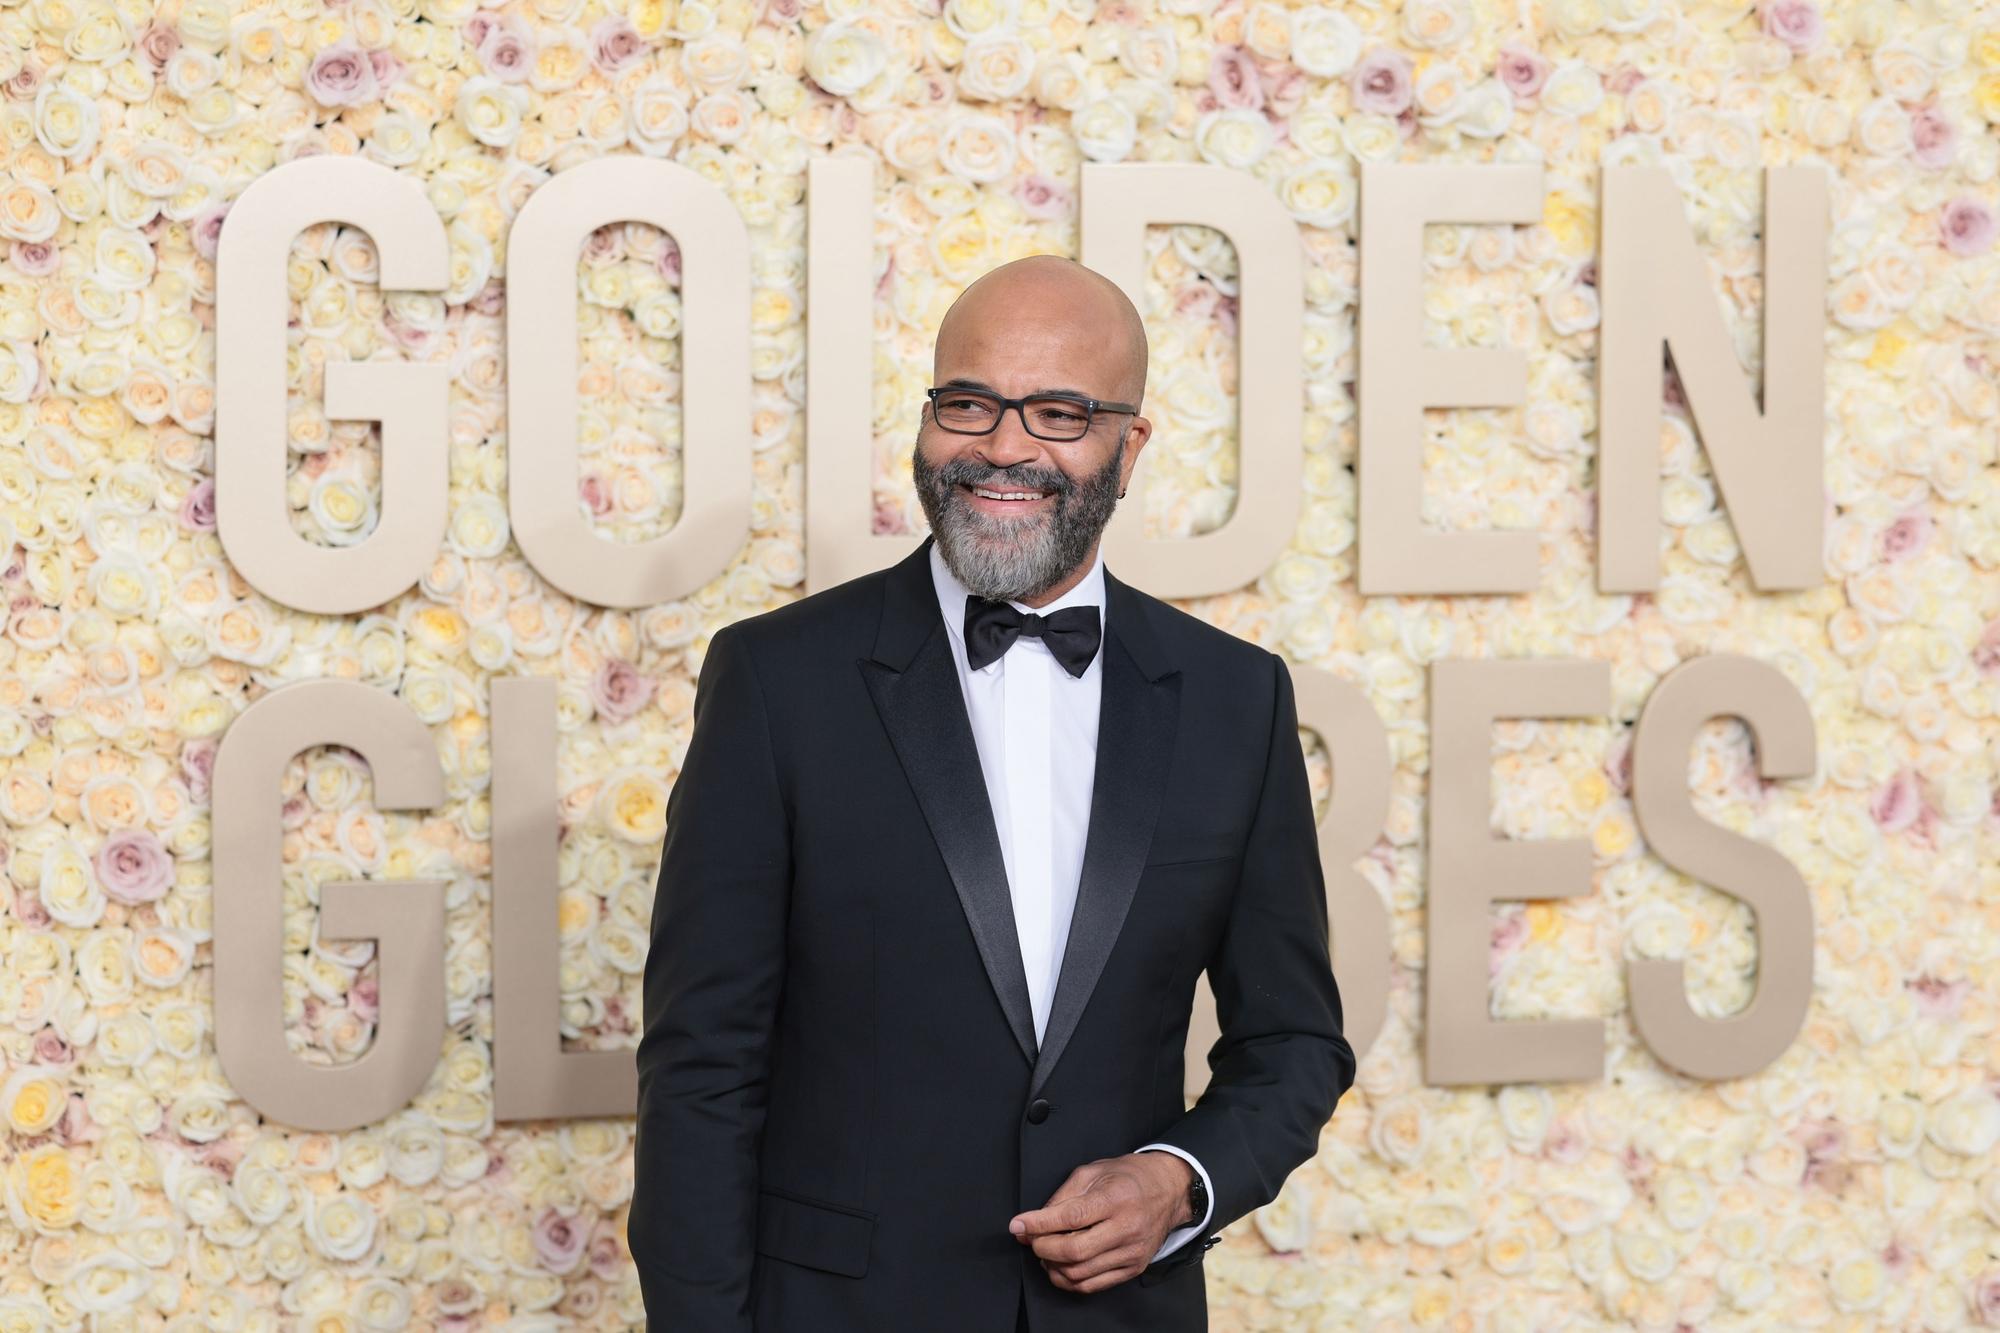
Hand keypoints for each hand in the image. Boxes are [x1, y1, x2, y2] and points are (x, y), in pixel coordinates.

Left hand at [1007, 1152, 1193, 1293]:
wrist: (1168, 1190)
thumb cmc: (1127, 1177)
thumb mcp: (1093, 1171)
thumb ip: (1062, 1196)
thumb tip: (1034, 1221)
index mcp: (1115, 1198)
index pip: (1071, 1218)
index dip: (1038, 1224)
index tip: (1018, 1225)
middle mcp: (1127, 1228)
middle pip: (1073, 1251)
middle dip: (1043, 1247)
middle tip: (1031, 1238)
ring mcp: (1131, 1252)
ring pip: (1080, 1273)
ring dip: (1052, 1266)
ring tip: (1045, 1251)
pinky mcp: (1133, 1268)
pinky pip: (1093, 1285)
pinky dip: (1069, 1280)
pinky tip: (1060, 1266)